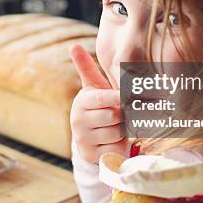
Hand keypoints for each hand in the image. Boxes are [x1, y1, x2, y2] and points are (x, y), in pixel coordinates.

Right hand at [69, 44, 126, 163]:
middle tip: (126, 112)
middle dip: (123, 115)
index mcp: (81, 102)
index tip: (129, 96)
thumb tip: (73, 45)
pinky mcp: (93, 156)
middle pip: (114, 116)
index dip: (118, 97)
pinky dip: (121, 145)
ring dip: (124, 130)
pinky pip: (116, 149)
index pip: (102, 98)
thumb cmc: (97, 106)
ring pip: (117, 133)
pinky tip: (116, 139)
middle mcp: (79, 121)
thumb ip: (86, 67)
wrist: (90, 137)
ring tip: (119, 125)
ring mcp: (85, 140)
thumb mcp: (93, 88)